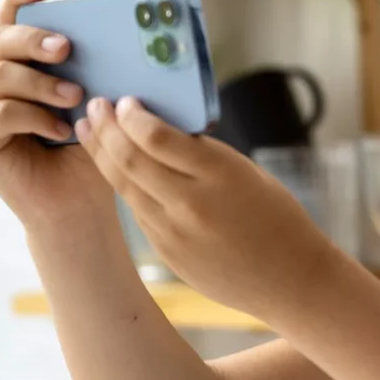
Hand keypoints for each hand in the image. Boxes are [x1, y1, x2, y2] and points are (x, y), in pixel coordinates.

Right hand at [0, 0, 114, 235]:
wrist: (83, 200)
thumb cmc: (96, 145)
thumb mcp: (104, 100)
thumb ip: (104, 70)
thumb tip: (136, 39)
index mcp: (27, 61)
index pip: (13, 19)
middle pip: (2, 39)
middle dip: (33, 38)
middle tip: (66, 48)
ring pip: (0, 74)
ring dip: (41, 83)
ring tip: (76, 97)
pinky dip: (31, 116)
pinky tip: (60, 129)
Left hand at [76, 96, 331, 322]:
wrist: (290, 279)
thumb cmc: (279, 218)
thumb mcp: (248, 174)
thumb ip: (205, 157)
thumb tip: (164, 133)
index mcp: (220, 174)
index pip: (158, 138)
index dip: (133, 116)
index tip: (125, 101)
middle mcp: (190, 203)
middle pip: (130, 160)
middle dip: (107, 129)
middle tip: (95, 106)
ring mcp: (173, 232)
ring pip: (125, 186)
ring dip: (103, 156)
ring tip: (89, 132)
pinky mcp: (166, 252)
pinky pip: (138, 211)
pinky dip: (125, 185)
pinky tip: (117, 170)